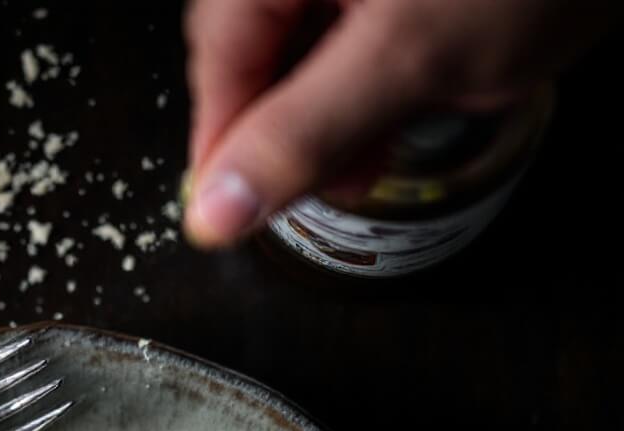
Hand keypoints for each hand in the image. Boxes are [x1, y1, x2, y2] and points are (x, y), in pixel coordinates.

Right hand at [183, 0, 613, 247]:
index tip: (236, 217)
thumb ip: (302, 137)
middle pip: (257, 44)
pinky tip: (410, 90)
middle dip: (287, 126)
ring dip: (332, 103)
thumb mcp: (408, 61)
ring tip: (378, 146)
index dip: (224, 148)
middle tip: (330, 184)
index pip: (220, 60)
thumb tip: (213, 209)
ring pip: (310, 33)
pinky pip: (357, 17)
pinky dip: (374, 64)